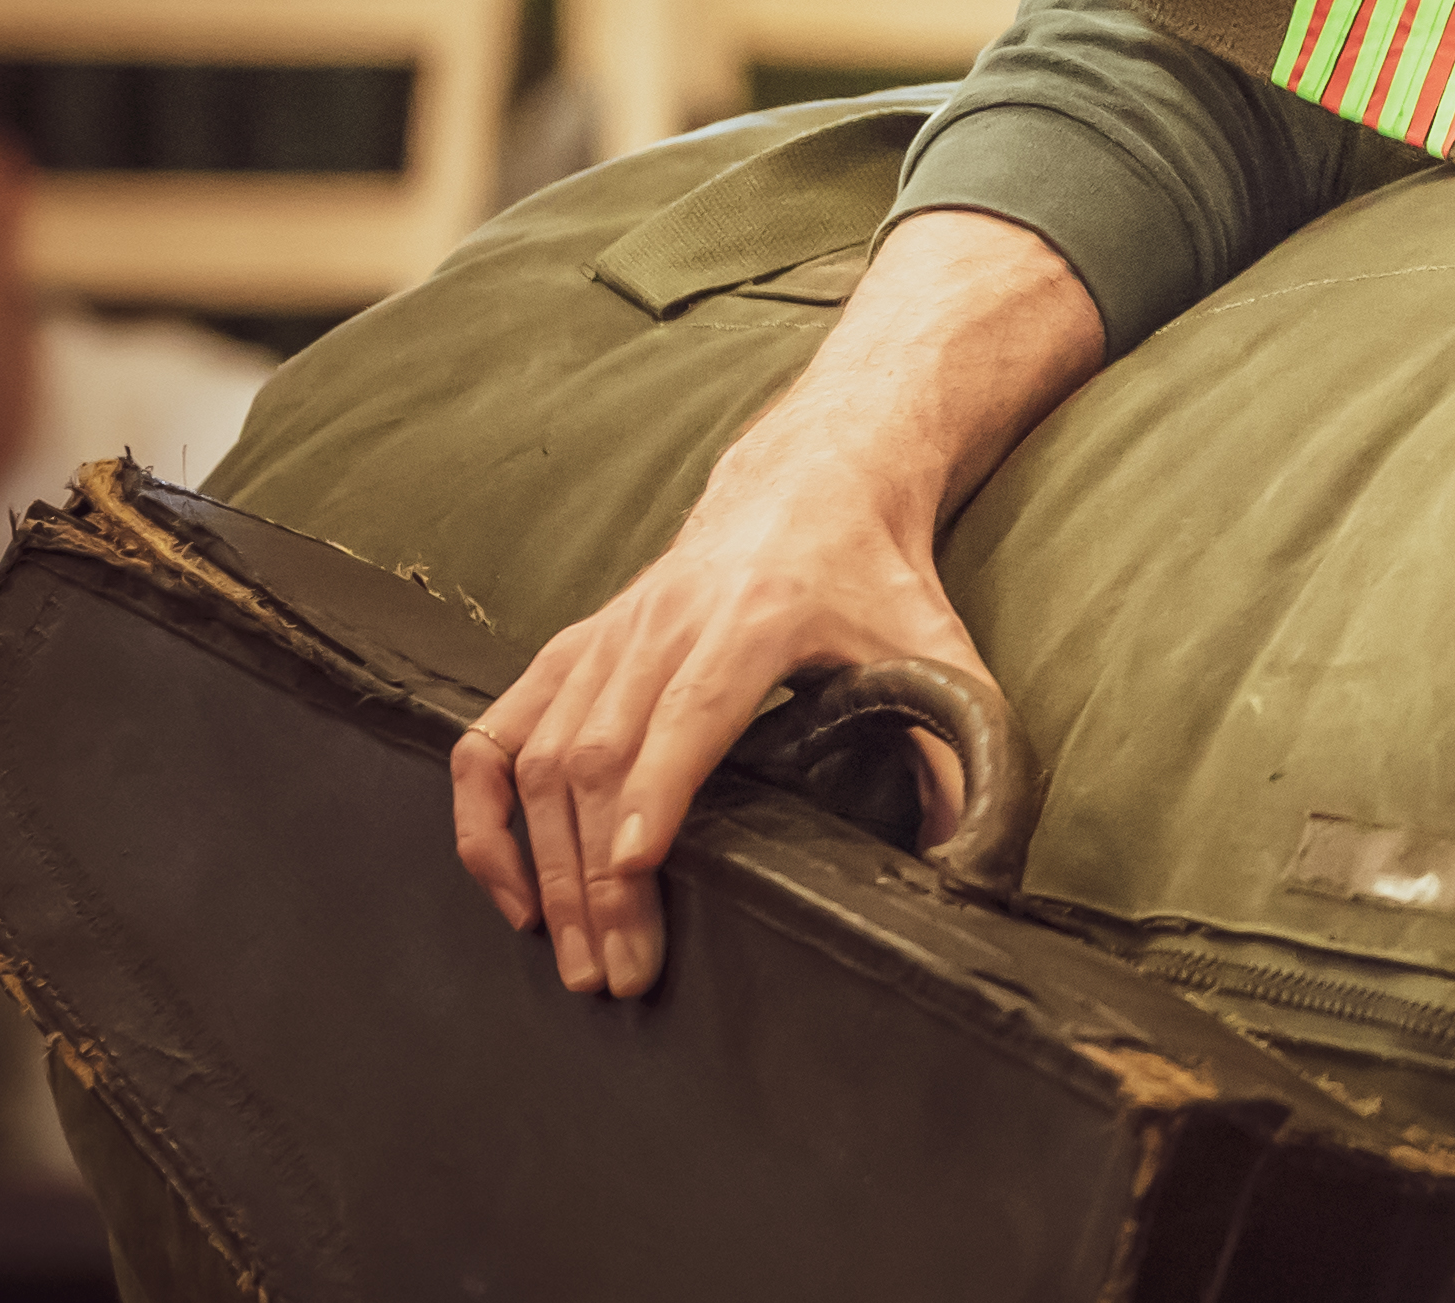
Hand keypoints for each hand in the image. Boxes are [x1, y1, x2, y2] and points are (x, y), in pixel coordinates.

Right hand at [449, 424, 986, 1003]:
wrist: (812, 482)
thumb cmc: (875, 576)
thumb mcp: (935, 648)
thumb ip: (963, 744)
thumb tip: (971, 860)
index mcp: (757, 617)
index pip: (690, 712)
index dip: (654, 793)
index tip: (633, 874)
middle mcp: (663, 622)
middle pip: (602, 753)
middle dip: (597, 873)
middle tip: (614, 972)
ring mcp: (605, 635)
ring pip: (541, 756)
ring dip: (545, 864)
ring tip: (573, 956)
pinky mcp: (569, 649)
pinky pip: (493, 736)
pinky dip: (483, 816)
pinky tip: (510, 889)